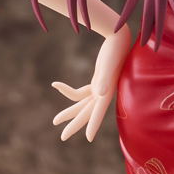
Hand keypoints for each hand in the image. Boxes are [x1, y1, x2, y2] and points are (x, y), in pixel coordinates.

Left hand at [50, 25, 134, 142]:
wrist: (119, 35)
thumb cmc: (114, 48)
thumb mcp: (108, 64)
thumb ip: (104, 80)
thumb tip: (100, 94)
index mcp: (107, 92)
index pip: (99, 112)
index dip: (93, 125)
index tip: (89, 138)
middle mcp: (103, 93)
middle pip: (87, 112)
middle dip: (74, 124)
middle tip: (62, 137)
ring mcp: (99, 87)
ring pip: (82, 104)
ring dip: (69, 112)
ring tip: (55, 121)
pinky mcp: (96, 80)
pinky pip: (80, 92)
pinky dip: (68, 90)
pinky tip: (56, 85)